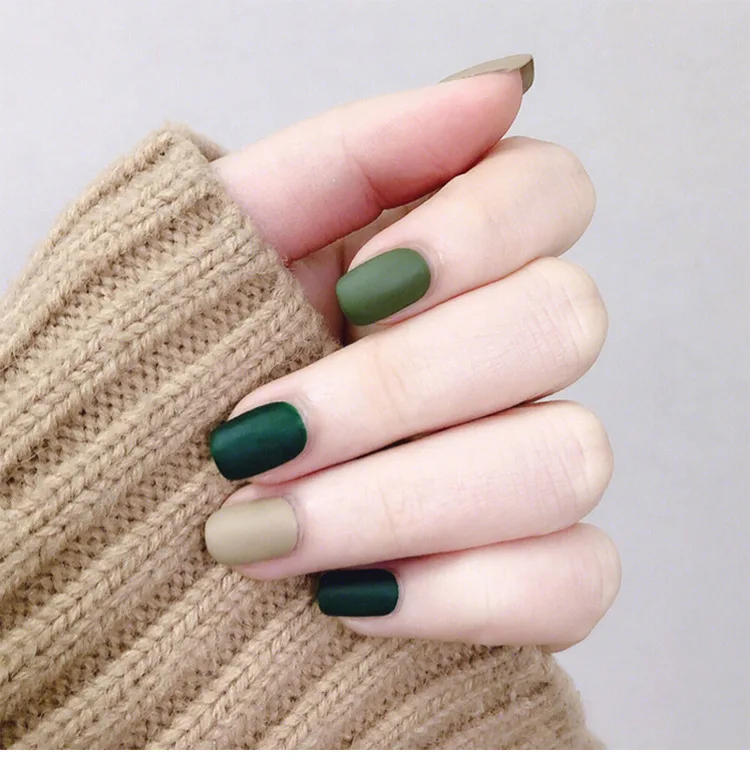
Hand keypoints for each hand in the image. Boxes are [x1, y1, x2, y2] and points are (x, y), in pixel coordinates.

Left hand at [205, 56, 619, 648]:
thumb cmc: (174, 366)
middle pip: (564, 323)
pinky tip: (349, 596)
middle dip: (399, 388)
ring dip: (402, 502)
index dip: (475, 229)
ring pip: (570, 458)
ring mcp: (531, 466)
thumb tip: (499, 88)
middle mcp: (508, 358)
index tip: (356, 288)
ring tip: (263, 535)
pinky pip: (572, 583)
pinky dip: (459, 596)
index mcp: (449, 263)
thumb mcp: (228, 241)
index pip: (551, 192)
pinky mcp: (533, 576)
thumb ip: (356, 152)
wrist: (129, 506)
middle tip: (260, 438)